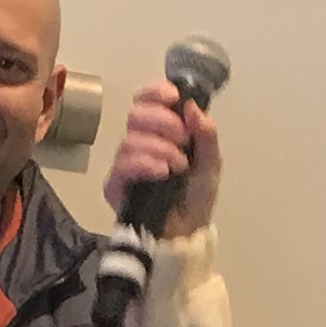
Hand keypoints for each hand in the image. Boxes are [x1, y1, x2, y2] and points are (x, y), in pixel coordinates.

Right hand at [105, 81, 219, 236]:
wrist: (185, 234)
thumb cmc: (195, 198)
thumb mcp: (211, 165)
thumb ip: (206, 135)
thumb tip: (193, 107)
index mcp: (160, 131)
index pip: (146, 100)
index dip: (156, 92)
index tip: (174, 97)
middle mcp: (139, 142)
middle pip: (135, 114)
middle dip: (162, 121)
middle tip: (182, 139)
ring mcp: (124, 163)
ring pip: (130, 139)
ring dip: (160, 148)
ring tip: (179, 166)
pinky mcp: (114, 185)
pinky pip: (123, 164)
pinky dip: (146, 163)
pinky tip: (162, 172)